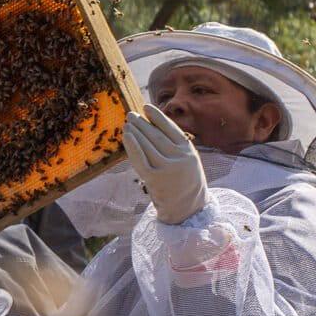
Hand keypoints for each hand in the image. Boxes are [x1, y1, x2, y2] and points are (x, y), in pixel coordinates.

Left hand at [123, 104, 206, 224]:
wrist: (187, 208)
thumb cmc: (184, 181)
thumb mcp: (187, 160)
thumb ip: (175, 145)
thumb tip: (153, 125)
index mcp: (189, 151)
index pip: (171, 129)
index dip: (158, 116)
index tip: (146, 106)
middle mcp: (179, 158)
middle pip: (156, 135)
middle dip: (142, 123)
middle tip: (131, 114)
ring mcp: (166, 169)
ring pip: (147, 145)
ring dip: (135, 131)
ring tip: (127, 123)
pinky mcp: (154, 179)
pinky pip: (140, 159)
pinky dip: (132, 145)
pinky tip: (126, 135)